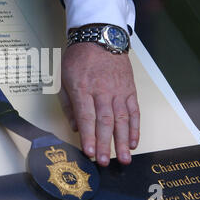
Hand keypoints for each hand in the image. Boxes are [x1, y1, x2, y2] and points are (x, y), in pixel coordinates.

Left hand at [60, 42, 139, 165]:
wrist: (100, 37)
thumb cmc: (79, 58)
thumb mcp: (65, 78)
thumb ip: (69, 104)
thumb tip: (75, 127)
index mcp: (82, 88)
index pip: (86, 117)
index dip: (88, 136)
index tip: (90, 152)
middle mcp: (102, 90)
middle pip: (105, 121)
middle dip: (105, 144)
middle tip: (106, 162)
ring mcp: (118, 90)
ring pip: (122, 119)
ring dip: (122, 141)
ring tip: (124, 159)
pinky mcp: (130, 89)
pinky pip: (134, 111)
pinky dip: (135, 128)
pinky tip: (133, 141)